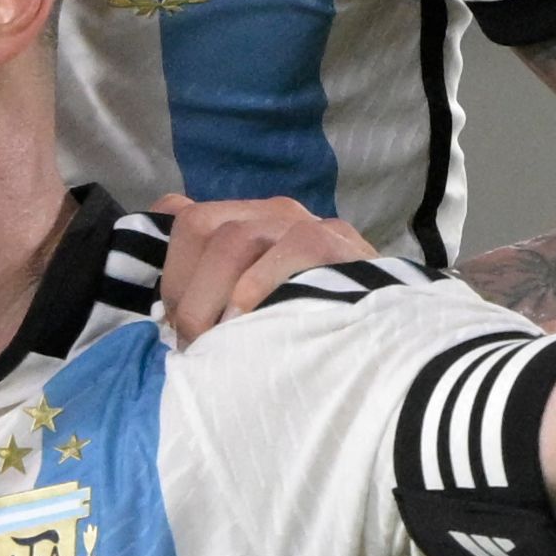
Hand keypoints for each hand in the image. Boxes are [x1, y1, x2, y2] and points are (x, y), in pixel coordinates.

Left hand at [149, 194, 378, 340]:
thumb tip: (170, 293)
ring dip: (212, 297)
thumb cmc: (308, 322)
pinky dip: (260, 286)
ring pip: (234, 238)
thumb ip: (216, 287)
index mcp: (247, 221)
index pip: (184, 216)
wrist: (386, 335)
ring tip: (217, 343)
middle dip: (183, 286)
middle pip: (199, 224)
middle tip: (192, 341)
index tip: (170, 317)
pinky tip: (252, 323)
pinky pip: (292, 247)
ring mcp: (305, 223)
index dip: (169, 269)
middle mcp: (273, 213)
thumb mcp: (255, 305)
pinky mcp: (337, 242)